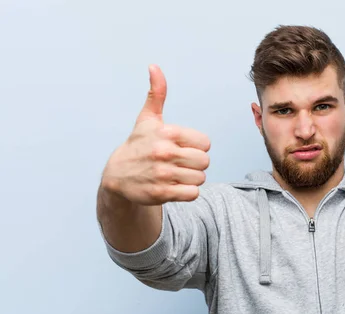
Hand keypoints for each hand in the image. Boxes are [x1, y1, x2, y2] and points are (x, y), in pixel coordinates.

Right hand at [101, 65, 210, 204]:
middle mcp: (164, 152)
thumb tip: (154, 66)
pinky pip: (192, 194)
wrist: (117, 175)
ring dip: (192, 179)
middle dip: (196, 164)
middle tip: (181, 163)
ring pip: (200, 178)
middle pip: (205, 162)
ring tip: (177, 175)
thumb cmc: (139, 145)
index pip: (205, 143)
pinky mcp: (161, 193)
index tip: (183, 148)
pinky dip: (187, 192)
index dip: (197, 147)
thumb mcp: (147, 119)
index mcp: (167, 133)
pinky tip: (175, 186)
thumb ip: (156, 94)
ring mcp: (162, 174)